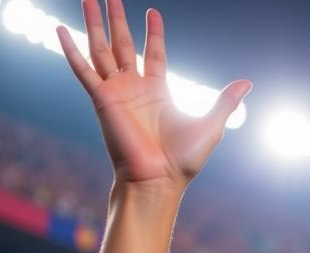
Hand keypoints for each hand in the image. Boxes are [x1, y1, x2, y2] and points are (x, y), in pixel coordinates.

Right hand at [57, 1, 250, 191]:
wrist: (160, 179)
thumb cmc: (184, 160)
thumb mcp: (211, 125)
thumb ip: (225, 101)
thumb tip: (248, 83)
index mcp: (158, 92)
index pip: (154, 54)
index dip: (154, 33)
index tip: (152, 11)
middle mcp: (135, 89)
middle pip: (123, 45)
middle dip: (117, 20)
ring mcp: (116, 92)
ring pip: (101, 49)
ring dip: (94, 23)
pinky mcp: (102, 99)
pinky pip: (82, 70)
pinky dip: (70, 50)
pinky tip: (61, 29)